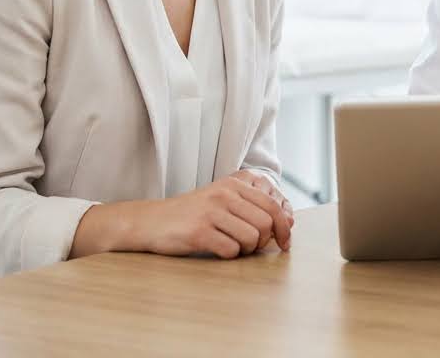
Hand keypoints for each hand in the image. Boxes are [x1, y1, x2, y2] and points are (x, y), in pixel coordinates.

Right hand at [138, 173, 293, 258]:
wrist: (151, 221)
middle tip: (251, 247)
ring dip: (246, 250)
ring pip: (251, 238)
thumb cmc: (192, 214)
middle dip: (264, 241)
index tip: (285, 243)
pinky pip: (231, 250)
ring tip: (232, 246)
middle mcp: (224, 194)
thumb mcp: (222, 200)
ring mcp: (211, 212)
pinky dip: (229, 255)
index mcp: (234, 184)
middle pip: (266, 223)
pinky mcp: (199, 232)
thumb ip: (252, 207)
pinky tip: (217, 249)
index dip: (284, 227)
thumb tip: (288, 224)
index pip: (273, 205)